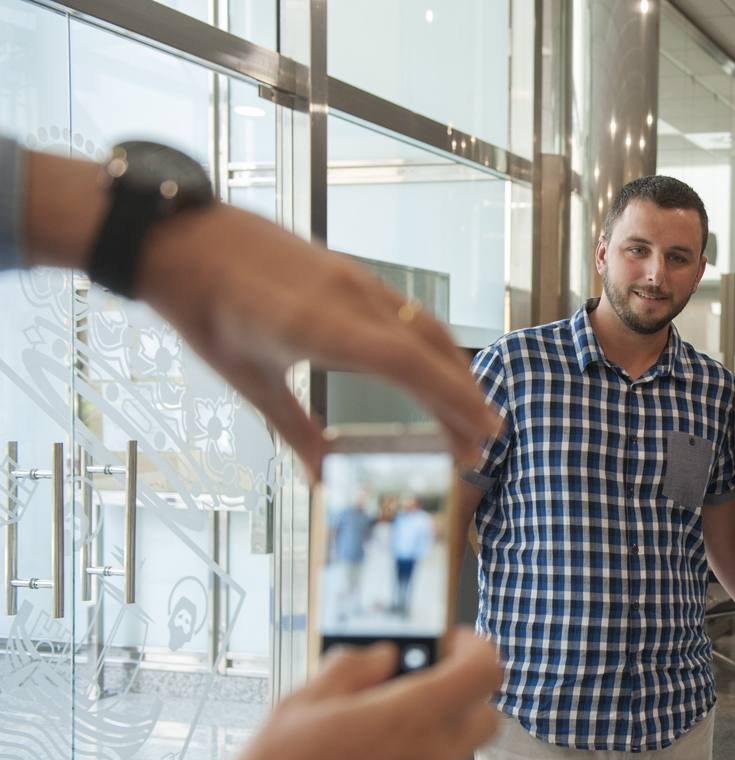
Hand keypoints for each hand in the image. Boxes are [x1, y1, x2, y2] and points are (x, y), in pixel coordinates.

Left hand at [23, 151, 499, 480]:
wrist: (180, 237)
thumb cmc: (204, 310)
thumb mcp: (247, 380)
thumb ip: (297, 430)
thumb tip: (326, 478)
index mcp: (324, 328)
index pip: (411, 367)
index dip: (455, 403)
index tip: (482, 437)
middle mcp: (352, 299)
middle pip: (431, 350)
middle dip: (464, 399)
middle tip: (483, 443)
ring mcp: (356, 281)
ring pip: (425, 329)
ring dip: (453, 372)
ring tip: (468, 413)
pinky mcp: (351, 273)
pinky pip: (407, 314)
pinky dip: (430, 348)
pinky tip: (432, 370)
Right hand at [178, 630, 501, 759]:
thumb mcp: (297, 708)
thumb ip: (350, 670)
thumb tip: (379, 655)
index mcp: (410, 720)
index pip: (484, 671)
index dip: (475, 648)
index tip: (451, 642)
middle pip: (483, 714)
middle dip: (460, 692)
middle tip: (418, 683)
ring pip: (453, 752)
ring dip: (429, 733)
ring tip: (369, 732)